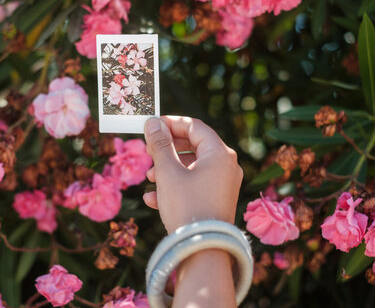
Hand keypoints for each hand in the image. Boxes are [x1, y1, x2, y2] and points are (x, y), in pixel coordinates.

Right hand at [143, 116, 242, 232]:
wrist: (203, 251)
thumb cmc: (186, 206)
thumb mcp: (168, 172)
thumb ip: (159, 144)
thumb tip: (153, 122)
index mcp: (219, 154)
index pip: (194, 127)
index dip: (171, 123)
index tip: (151, 125)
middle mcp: (226, 166)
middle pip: (193, 147)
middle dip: (167, 150)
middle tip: (148, 151)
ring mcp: (223, 185)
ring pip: (191, 168)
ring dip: (168, 170)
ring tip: (149, 178)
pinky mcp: (217, 201)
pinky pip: (194, 186)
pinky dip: (175, 187)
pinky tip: (153, 199)